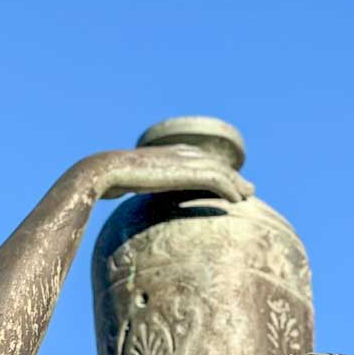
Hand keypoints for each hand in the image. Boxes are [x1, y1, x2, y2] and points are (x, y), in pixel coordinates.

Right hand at [84, 145, 253, 203]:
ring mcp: (183, 161)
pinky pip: (215, 181)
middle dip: (231, 175)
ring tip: (247, 195)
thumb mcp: (123, 181)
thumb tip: (116, 193)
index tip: (223, 180)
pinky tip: (236, 201)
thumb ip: (129, 183)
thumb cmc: (107, 178)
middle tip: (246, 188)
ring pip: (219, 171)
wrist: (106, 170)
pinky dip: (228, 189)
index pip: (197, 158)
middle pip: (213, 163)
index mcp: (166, 154)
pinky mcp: (186, 172)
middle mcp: (178, 153)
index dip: (213, 169)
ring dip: (236, 183)